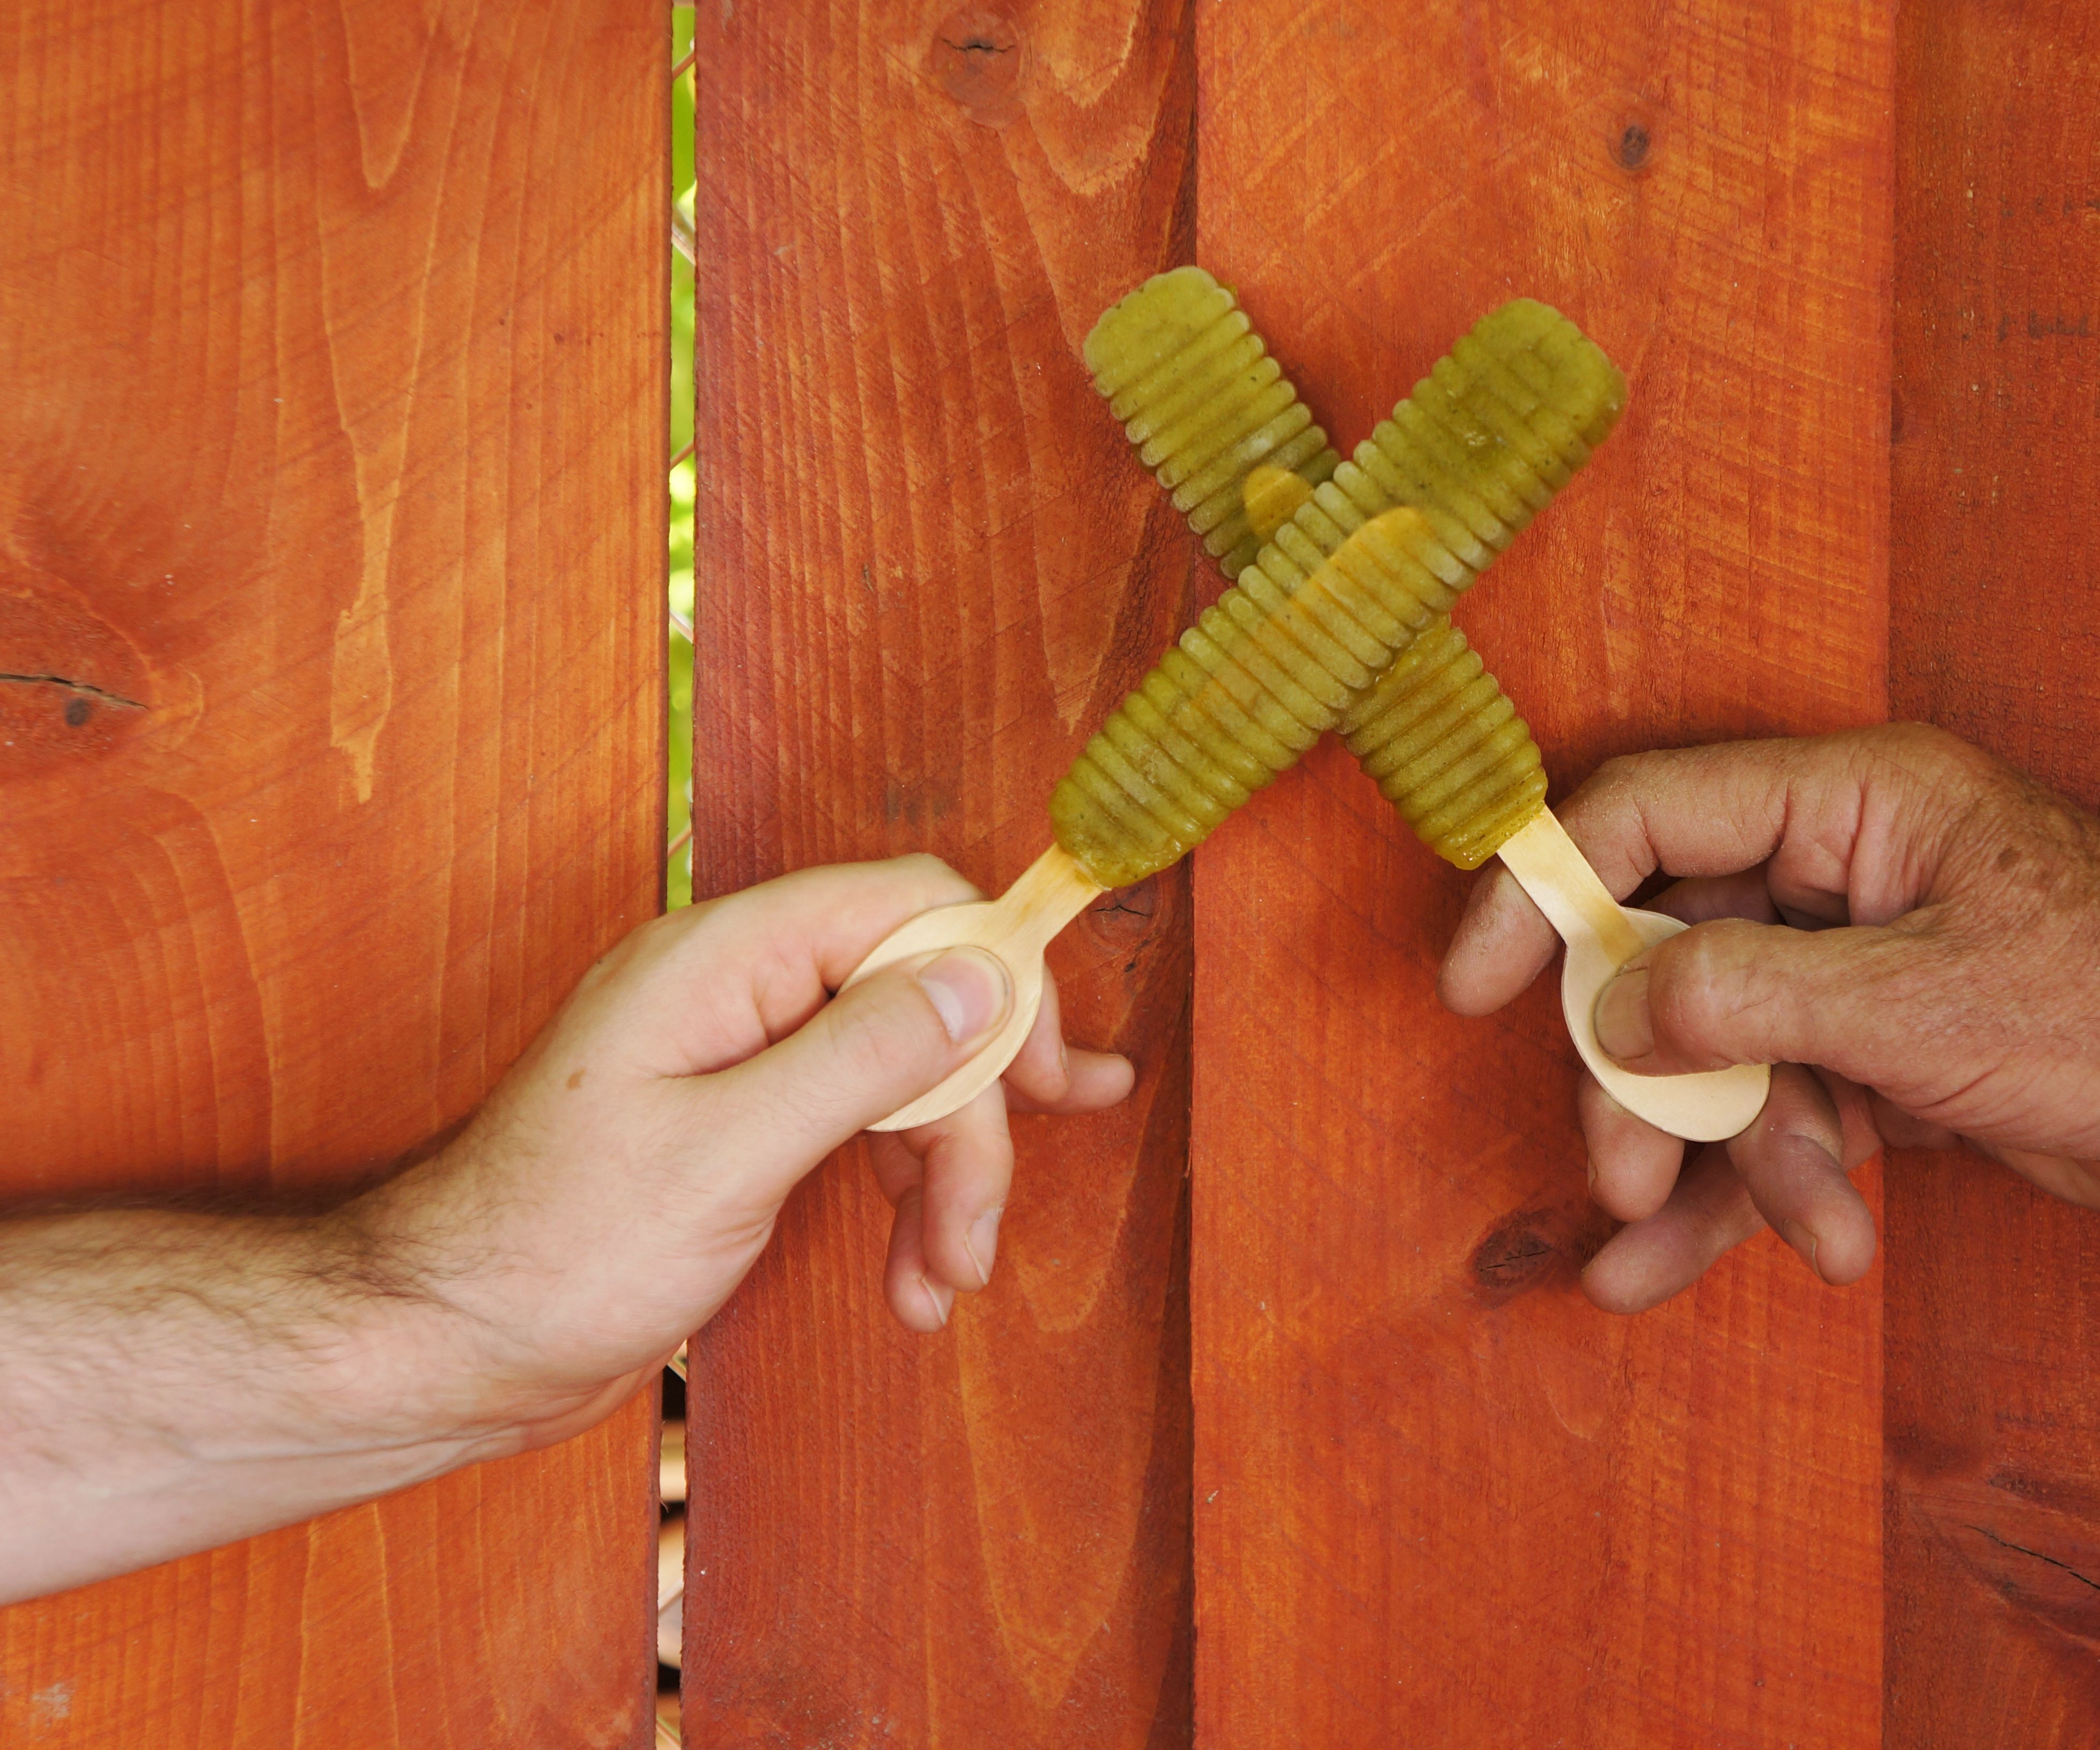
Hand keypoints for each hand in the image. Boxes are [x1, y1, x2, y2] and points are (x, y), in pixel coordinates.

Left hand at [356, 854, 1132, 1447]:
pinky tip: (915, 1275)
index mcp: (723, 960)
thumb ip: (863, 1056)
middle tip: (979, 1229)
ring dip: (943, 1177)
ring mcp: (743, 1060)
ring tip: (942, 1278)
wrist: (450, 1347)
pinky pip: (860, 1130)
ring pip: (900, 1076)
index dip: (994, 978)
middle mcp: (739, 991)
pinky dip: (900, 1199)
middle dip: (968, 1121)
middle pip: (917, 1003)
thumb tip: (982, 977)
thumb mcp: (729, 1154)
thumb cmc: (558, 1251)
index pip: (904, 905)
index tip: (1047, 1078)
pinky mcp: (746, 1128)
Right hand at [1439, 724, 2099, 1312]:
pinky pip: (1773, 1112)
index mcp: (1851, 804)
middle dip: (1646, 1080)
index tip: (1471, 987)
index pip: (1644, 816)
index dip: (1541, 891)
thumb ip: (1752, 993)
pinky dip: (1747, 1190)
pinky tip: (1686, 1267)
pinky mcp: (1873, 1056)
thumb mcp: (1928, 1003)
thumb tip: (1613, 1008)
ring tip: (1783, 1239)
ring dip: (1733, 1159)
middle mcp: (1836, 873)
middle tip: (1622, 1171)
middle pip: (1665, 955)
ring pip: (1717, 1053)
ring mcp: (1850, 969)